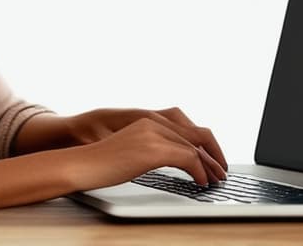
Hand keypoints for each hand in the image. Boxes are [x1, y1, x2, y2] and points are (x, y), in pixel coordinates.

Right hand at [66, 107, 227, 186]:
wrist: (81, 164)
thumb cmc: (101, 164)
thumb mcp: (132, 152)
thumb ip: (152, 151)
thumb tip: (174, 162)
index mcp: (148, 121)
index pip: (187, 130)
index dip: (204, 146)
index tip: (212, 162)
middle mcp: (153, 123)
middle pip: (196, 134)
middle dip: (213, 154)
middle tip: (221, 171)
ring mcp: (153, 134)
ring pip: (195, 146)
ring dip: (210, 164)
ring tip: (216, 179)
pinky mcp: (153, 150)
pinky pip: (187, 158)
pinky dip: (199, 171)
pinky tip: (201, 182)